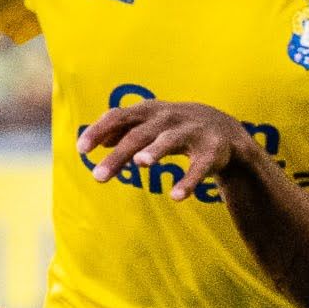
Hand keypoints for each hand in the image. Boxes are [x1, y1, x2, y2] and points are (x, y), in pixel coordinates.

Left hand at [79, 96, 257, 193]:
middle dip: (118, 155)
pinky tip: (176, 196)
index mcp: (149, 111)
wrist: (226, 130)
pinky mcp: (212, 152)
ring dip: (155, 151)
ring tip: (140, 164)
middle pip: (139, 135)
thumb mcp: (151, 124)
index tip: (82, 150)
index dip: (99, 131)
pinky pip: (199, 167)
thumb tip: (98, 141)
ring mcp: (191, 132)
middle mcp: (168, 118)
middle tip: (98, 177)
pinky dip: (188, 181)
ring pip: (169, 141)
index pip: (118, 117)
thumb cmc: (177, 127)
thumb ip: (126, 129)